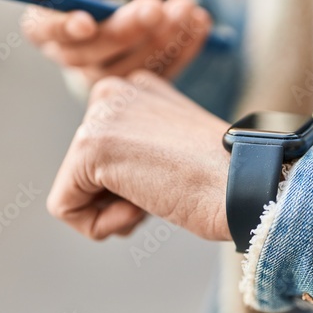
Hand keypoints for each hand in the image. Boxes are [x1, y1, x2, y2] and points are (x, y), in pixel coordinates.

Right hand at [0, 0, 212, 83]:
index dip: (62, 29)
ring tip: (185, 5)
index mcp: (47, 20)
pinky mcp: (143, 79)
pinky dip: (186, 47)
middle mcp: (74, 53)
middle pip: (92, 55)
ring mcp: (109, 70)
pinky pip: (164, 74)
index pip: (44, 33)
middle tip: (154, 4)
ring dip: (161, 39)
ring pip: (130, 69)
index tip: (86, 20)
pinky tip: (201, 22)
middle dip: (125, 30)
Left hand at [47, 71, 231, 241]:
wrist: (246, 187)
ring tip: (158, 192)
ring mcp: (101, 113)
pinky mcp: (89, 144)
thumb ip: (139, 149)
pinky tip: (141, 207)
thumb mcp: (174, 151)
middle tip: (167, 186)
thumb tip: (105, 177)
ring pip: (74, 189)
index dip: (134, 184)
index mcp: (138, 87)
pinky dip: (100, 225)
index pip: (103, 155)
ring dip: (116, 210)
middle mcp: (116, 89)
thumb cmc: (223, 180)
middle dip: (120, 196)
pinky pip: (65, 207)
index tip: (176, 176)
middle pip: (84, 171)